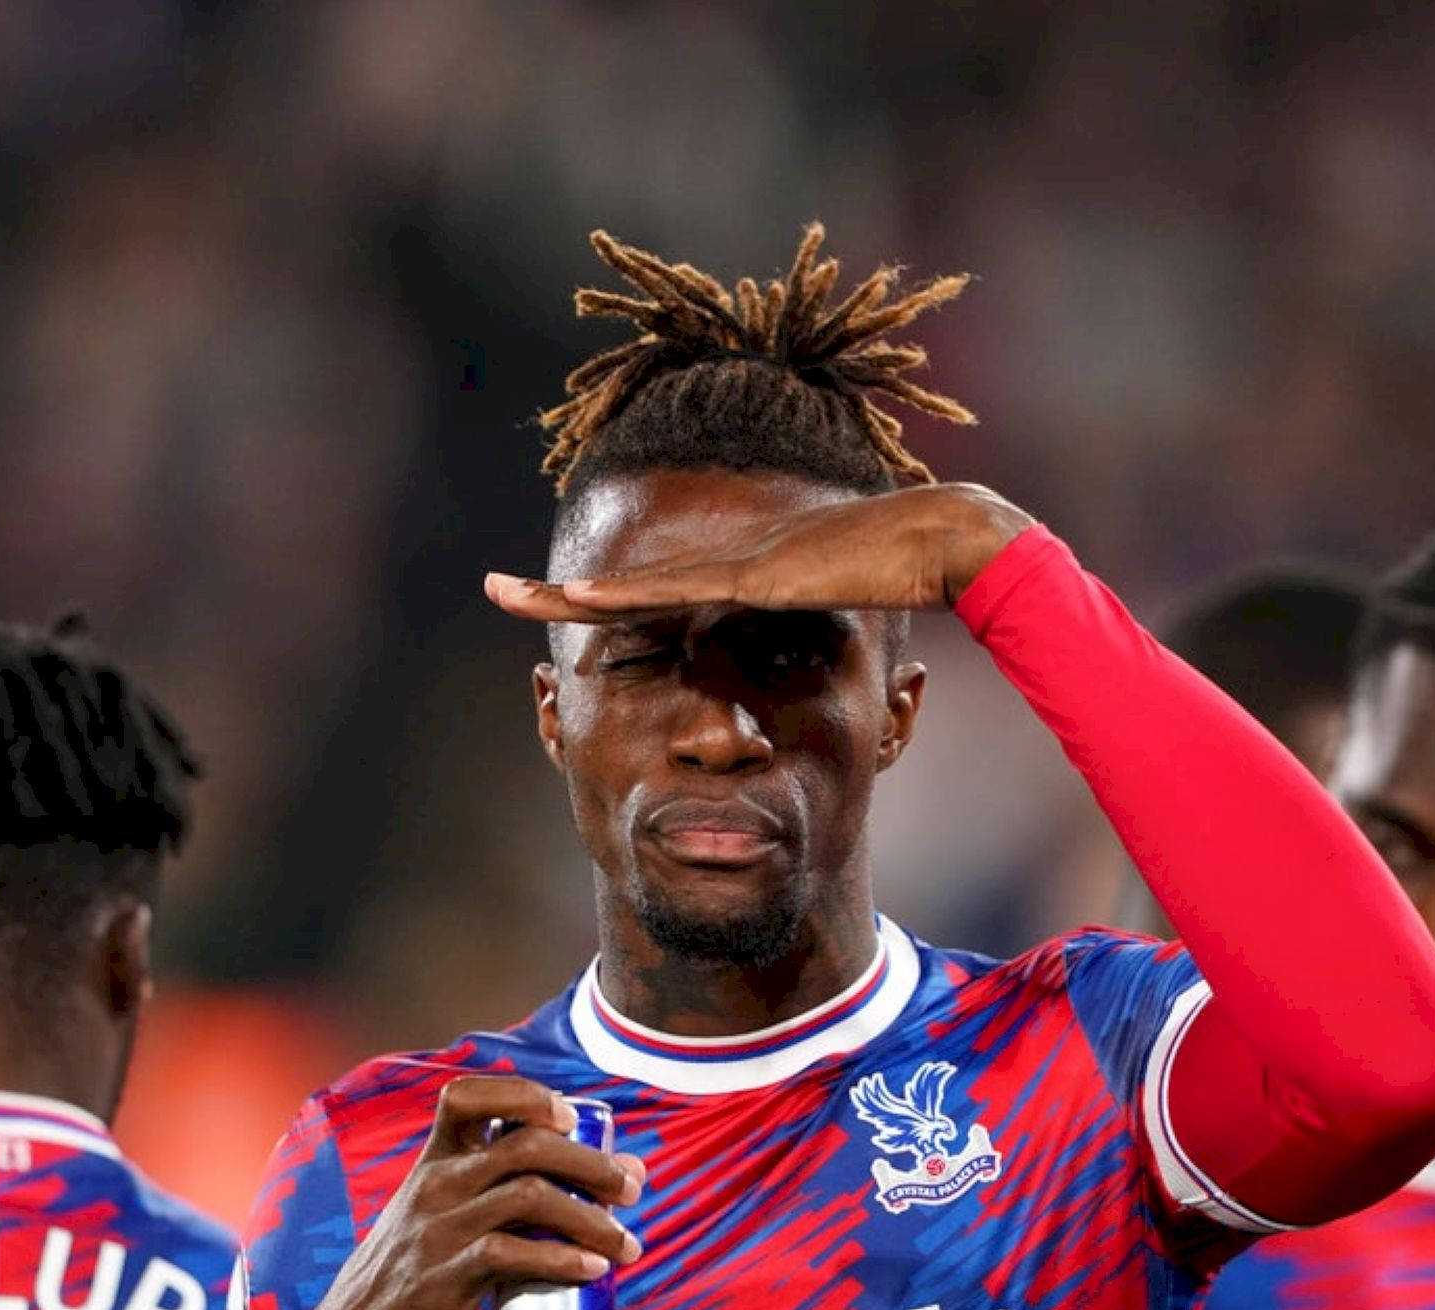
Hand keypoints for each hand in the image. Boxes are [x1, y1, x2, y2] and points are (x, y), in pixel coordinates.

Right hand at [287, 1077, 646, 1309]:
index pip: (464, 1096)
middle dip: (592, 1163)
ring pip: (530, 1195)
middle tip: (631, 1189)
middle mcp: (433, 1185)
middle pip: (525, 1145)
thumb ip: (495, 1198)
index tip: (570, 1115)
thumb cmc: (412, 1277)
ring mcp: (437, 1230)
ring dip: (593, 1218)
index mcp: (430, 1163)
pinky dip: (562, 1259)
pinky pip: (513, 1254)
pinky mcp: (443, 1279)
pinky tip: (592, 1271)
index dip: (523, 1093)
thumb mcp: (436, 1219)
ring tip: (627, 1245)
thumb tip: (600, 1181)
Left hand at [485, 482, 1035, 623]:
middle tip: (493, 591)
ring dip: (566, 595)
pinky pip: (673, 593)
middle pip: (624, 585)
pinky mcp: (751, 576)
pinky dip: (620, 597)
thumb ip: (820, 624)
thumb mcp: (847, 610)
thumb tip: (819, 646)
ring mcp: (734, 566)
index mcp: (742, 575)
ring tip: (507, 596)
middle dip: (555, 592)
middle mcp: (725, 564)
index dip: (601, 601)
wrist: (940, 539)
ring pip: (632, 586)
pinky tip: (576, 599)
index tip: (555, 607)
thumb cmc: (907, 572)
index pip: (656, 595)